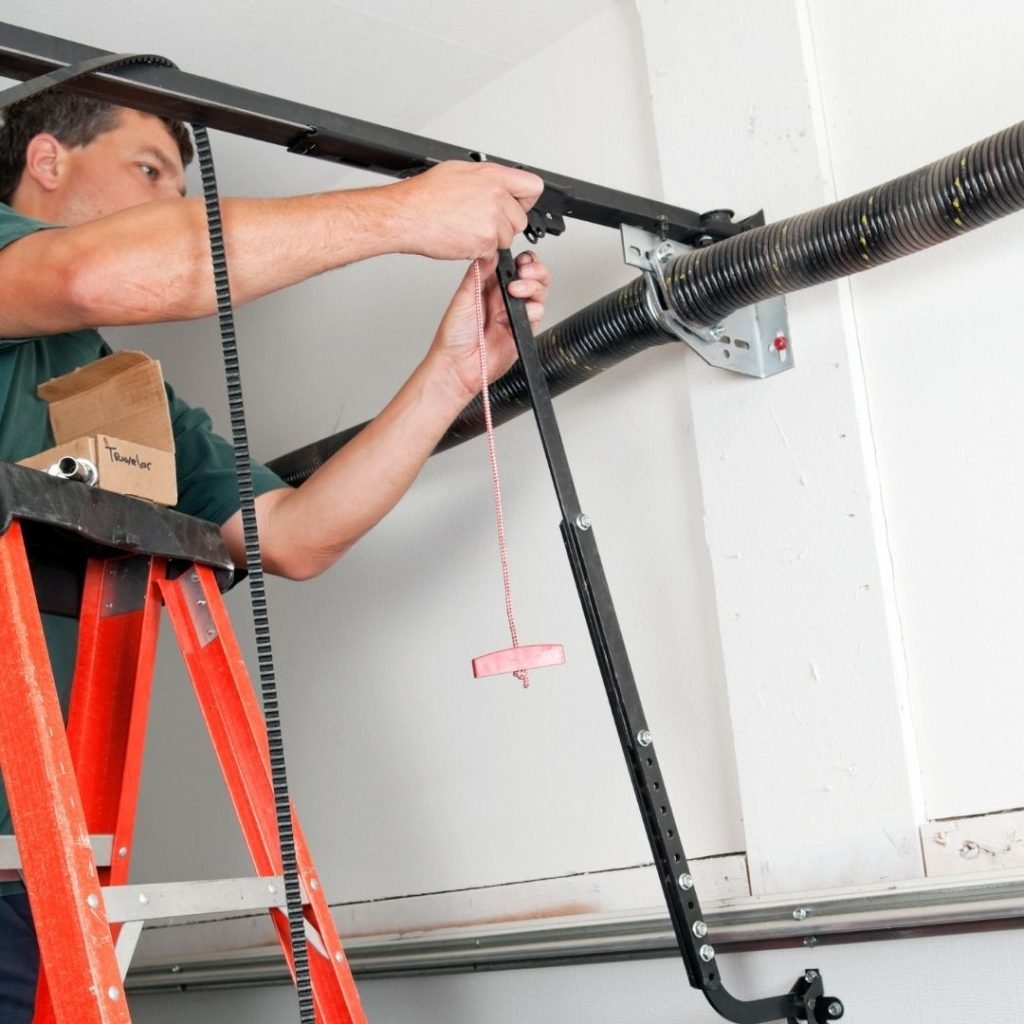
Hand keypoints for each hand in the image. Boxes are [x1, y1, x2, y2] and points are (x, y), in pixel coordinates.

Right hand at [392, 161, 543, 260]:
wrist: (407, 215)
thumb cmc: (424, 195)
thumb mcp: (458, 171)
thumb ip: (486, 179)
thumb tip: (497, 185)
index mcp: (493, 176)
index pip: (532, 187)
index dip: (524, 200)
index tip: (517, 205)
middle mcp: (496, 196)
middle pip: (520, 219)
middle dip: (505, 225)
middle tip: (481, 222)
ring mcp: (492, 220)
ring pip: (507, 238)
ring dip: (491, 239)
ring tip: (467, 228)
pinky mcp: (485, 242)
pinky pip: (492, 252)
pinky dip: (479, 251)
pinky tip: (462, 238)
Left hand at [428, 251, 549, 404]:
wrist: (458, 366)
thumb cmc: (454, 337)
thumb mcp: (462, 298)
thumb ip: (478, 275)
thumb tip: (491, 253)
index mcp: (489, 286)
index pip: (514, 266)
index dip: (522, 260)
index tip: (520, 260)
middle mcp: (504, 298)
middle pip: (533, 276)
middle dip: (535, 270)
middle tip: (524, 273)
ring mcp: (514, 314)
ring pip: (539, 292)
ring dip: (533, 287)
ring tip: (516, 291)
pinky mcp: (522, 330)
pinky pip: (538, 314)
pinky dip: (532, 310)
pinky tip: (514, 315)